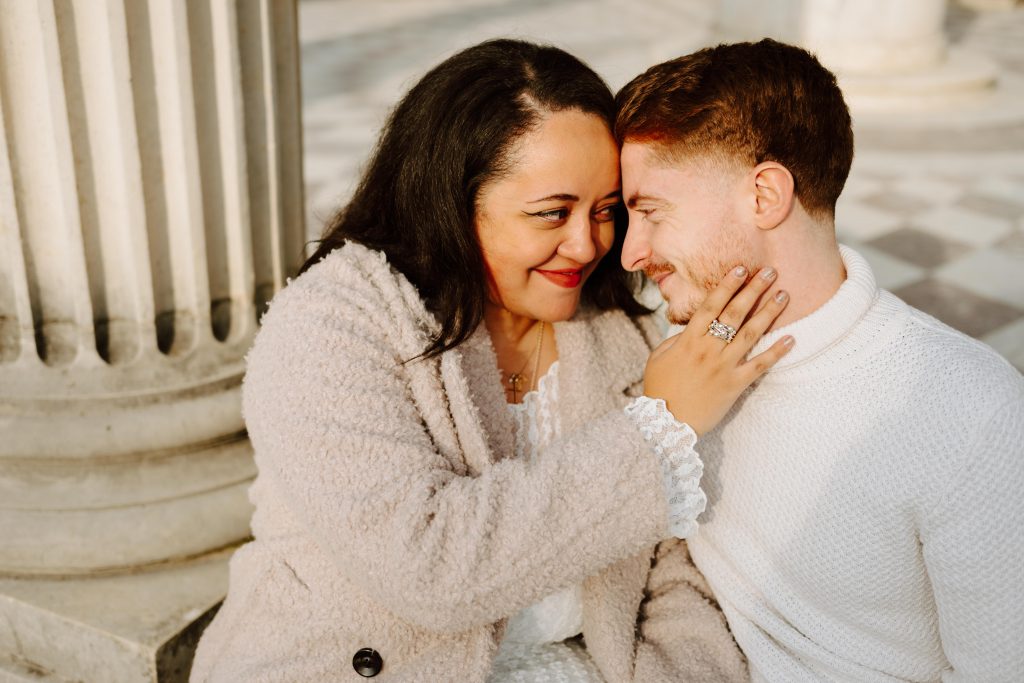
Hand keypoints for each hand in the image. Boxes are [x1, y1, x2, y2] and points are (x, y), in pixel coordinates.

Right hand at [643, 265, 792, 435]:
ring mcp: (723, 367)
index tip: (741, 268)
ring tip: (783, 294)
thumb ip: (677, 339)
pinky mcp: (735, 385)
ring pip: (750, 334)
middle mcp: (708, 349)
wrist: (666, 422)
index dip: (726, 285)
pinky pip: (759, 366)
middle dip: (753, 290)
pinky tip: (791, 338)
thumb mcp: (659, 357)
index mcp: (688, 340)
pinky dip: (776, 352)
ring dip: (768, 312)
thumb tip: (694, 327)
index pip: (710, 305)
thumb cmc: (659, 388)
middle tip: (769, 272)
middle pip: (734, 313)